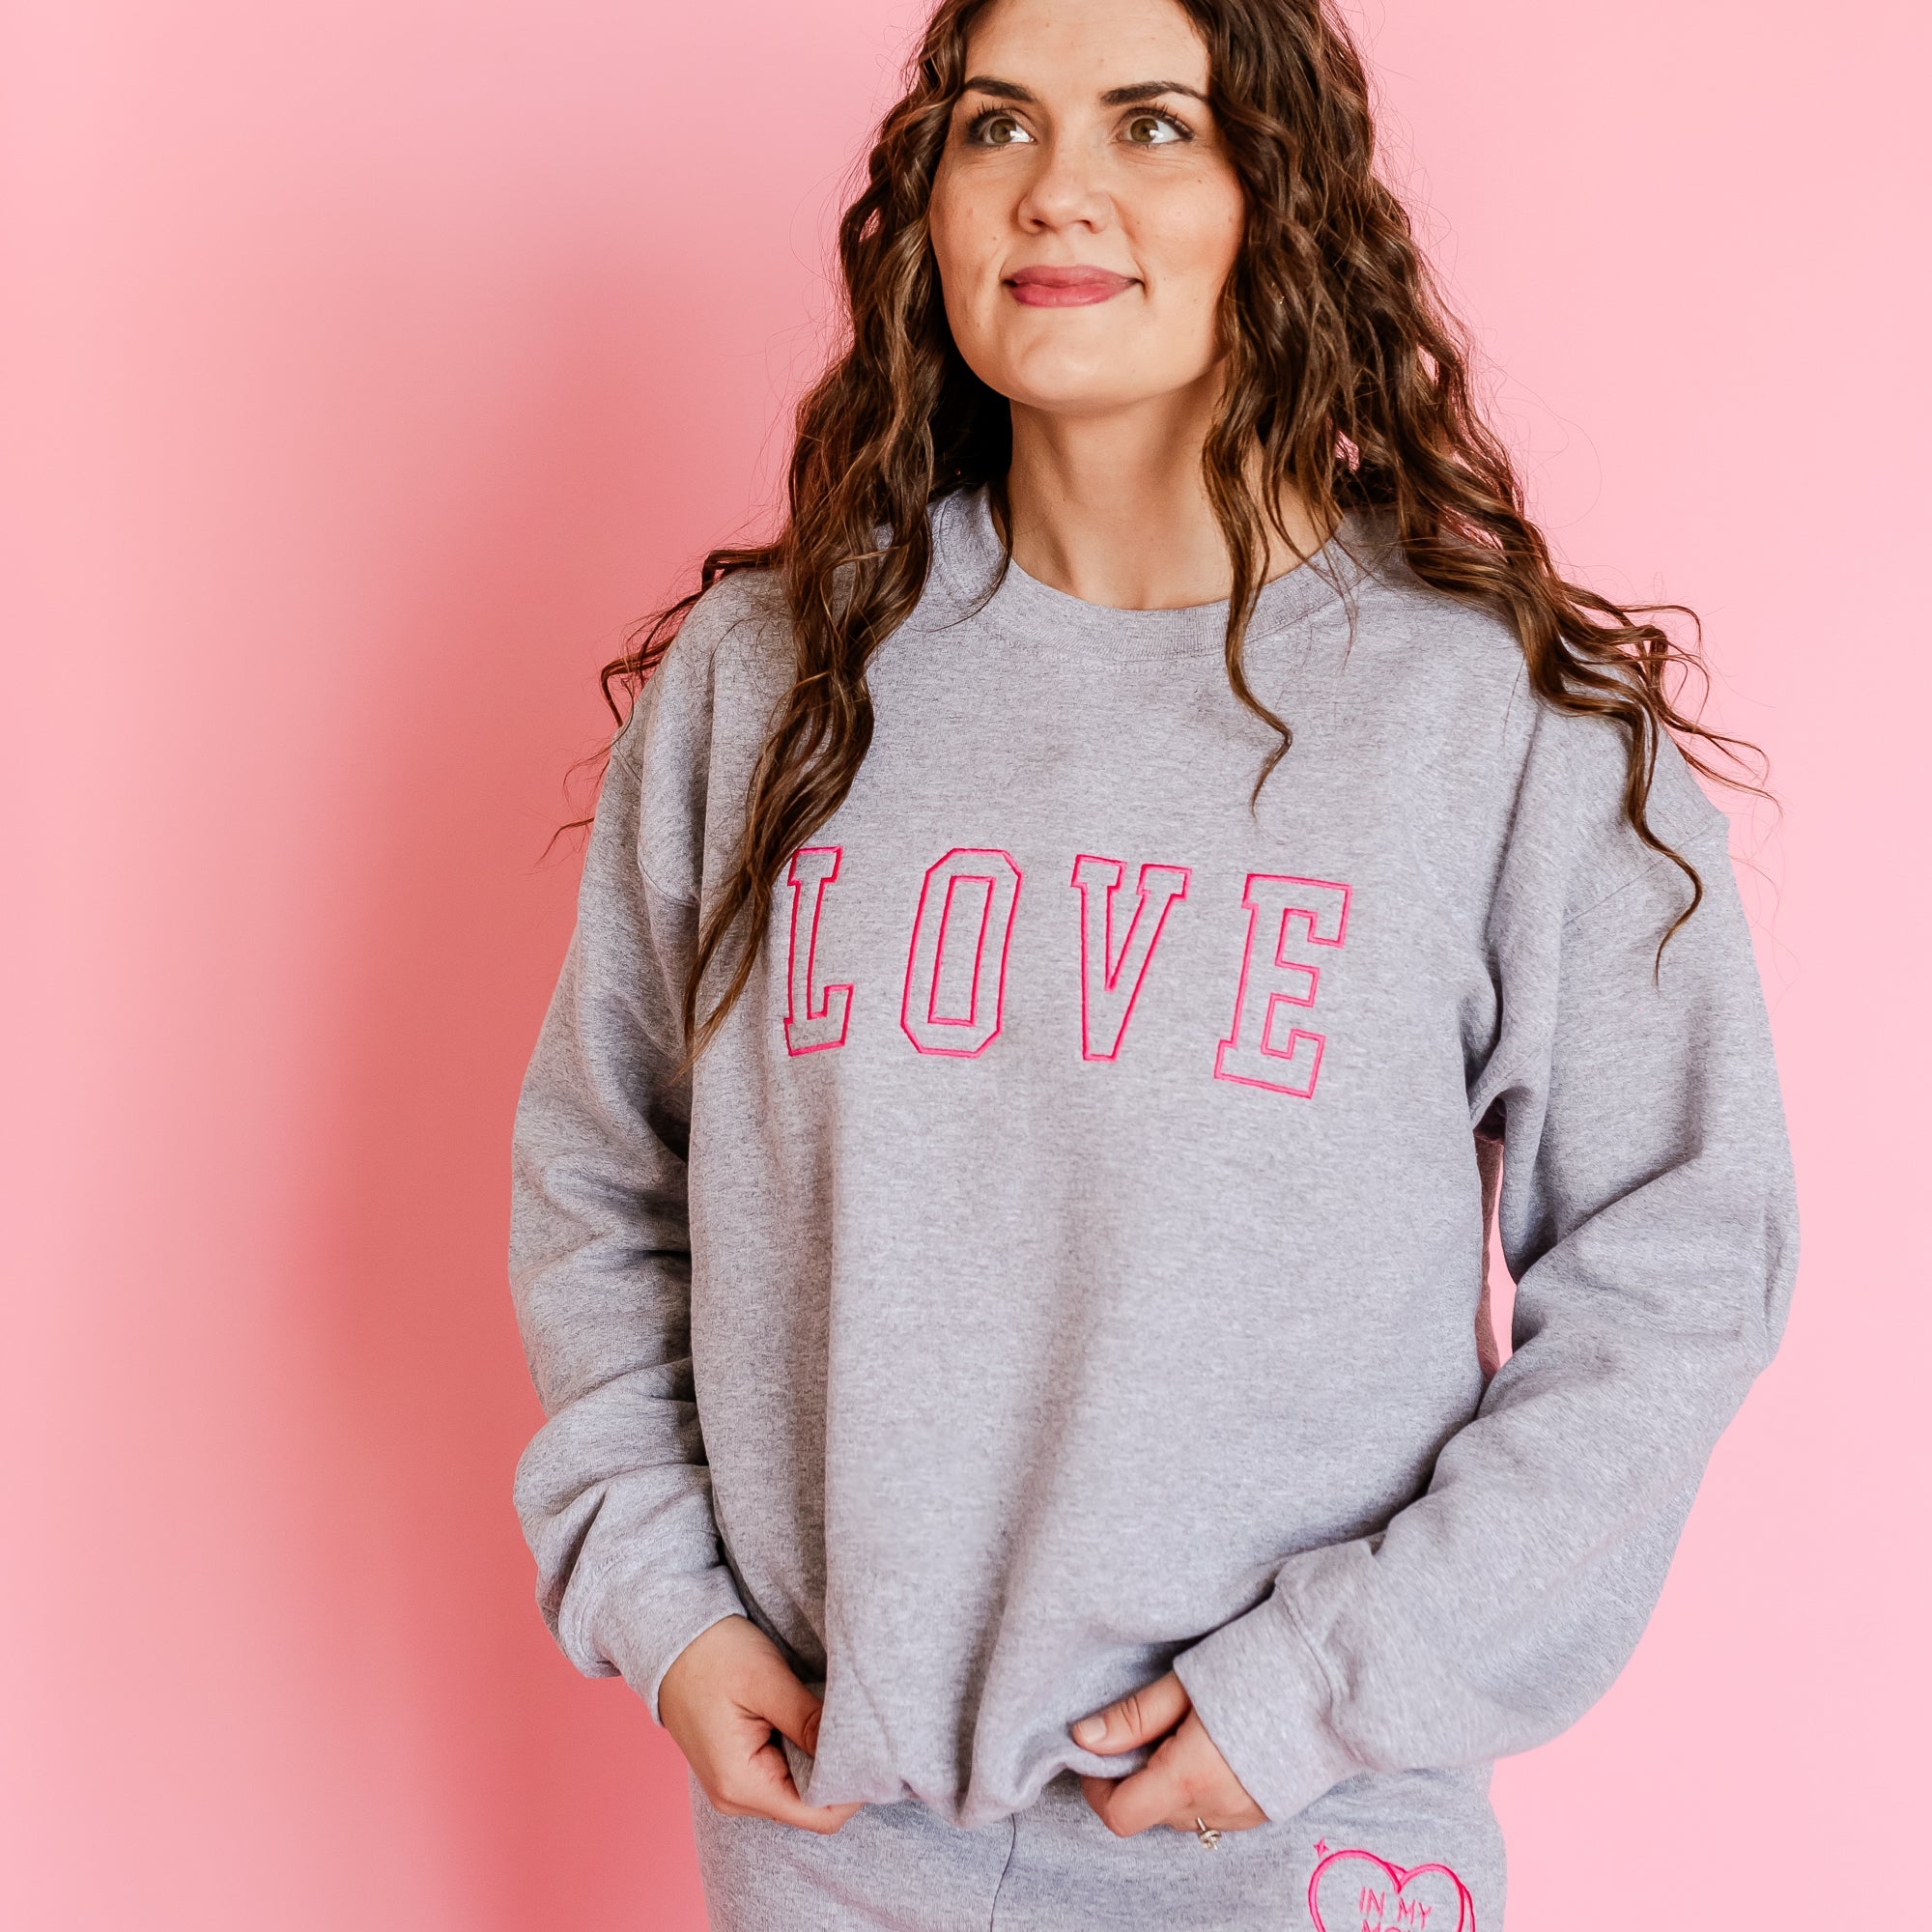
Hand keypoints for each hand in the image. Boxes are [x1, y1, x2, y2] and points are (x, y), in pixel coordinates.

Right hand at [657, 1616, 860, 1834]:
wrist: (668, 1639)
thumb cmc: (713, 1654)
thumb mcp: (767, 1682)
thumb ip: (809, 1723)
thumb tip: (854, 1756)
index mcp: (741, 1785)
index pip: (818, 1814)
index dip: (851, 1788)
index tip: (868, 1749)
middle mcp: (734, 1798)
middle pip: (809, 1806)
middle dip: (835, 1772)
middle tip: (850, 1726)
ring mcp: (732, 1787)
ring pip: (796, 1791)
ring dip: (815, 1760)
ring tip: (822, 1717)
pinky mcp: (735, 1770)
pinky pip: (780, 1776)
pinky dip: (798, 1753)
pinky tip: (800, 1720)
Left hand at [1071, 1671, 1266, 1838]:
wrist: (1334, 1676)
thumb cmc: (1257, 1666)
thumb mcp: (1185, 1682)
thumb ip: (1133, 1717)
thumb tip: (1083, 1738)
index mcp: (1189, 1777)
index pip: (1121, 1815)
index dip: (1098, 1788)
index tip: (1097, 1753)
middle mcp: (1217, 1808)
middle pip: (1150, 1813)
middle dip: (1134, 1777)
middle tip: (1144, 1727)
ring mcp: (1246, 1815)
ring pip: (1183, 1813)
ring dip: (1169, 1783)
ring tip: (1185, 1730)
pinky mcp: (1267, 1810)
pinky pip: (1217, 1810)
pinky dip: (1202, 1786)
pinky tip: (1218, 1744)